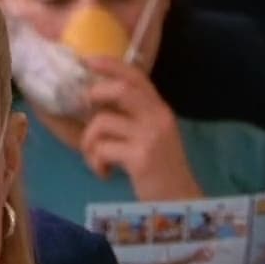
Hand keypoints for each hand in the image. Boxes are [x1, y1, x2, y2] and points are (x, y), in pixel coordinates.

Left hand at [79, 57, 200, 201]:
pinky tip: (104, 173)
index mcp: (161, 110)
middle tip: (86, 109)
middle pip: (120, 89)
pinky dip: (95, 162)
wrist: (179, 202)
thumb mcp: (153, 138)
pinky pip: (103, 149)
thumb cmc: (161, 172)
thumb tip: (99, 107)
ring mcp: (150, 136)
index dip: (111, 65)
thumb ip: (135, 120)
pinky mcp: (140, 157)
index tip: (89, 60)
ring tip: (94, 158)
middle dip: (95, 94)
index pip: (136, 76)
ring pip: (102, 122)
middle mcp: (158, 118)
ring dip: (89, 142)